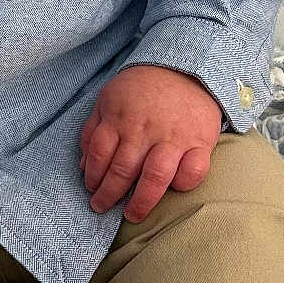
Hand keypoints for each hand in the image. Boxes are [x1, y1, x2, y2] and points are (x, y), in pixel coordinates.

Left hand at [80, 65, 221, 223]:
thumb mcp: (109, 98)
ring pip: (154, 178)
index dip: (92, 175)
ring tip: (132, 214)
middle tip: (102, 207)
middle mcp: (144, 130)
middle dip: (108, 195)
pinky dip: (183, 184)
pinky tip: (173, 189)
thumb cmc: (143, 88)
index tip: (91, 189)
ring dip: (140, 201)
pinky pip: (193, 171)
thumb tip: (83, 165)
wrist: (185, 68)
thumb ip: (93, 129)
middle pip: (122, 170)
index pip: (99, 153)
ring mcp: (173, 137)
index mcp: (119, 117)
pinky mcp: (200, 142)